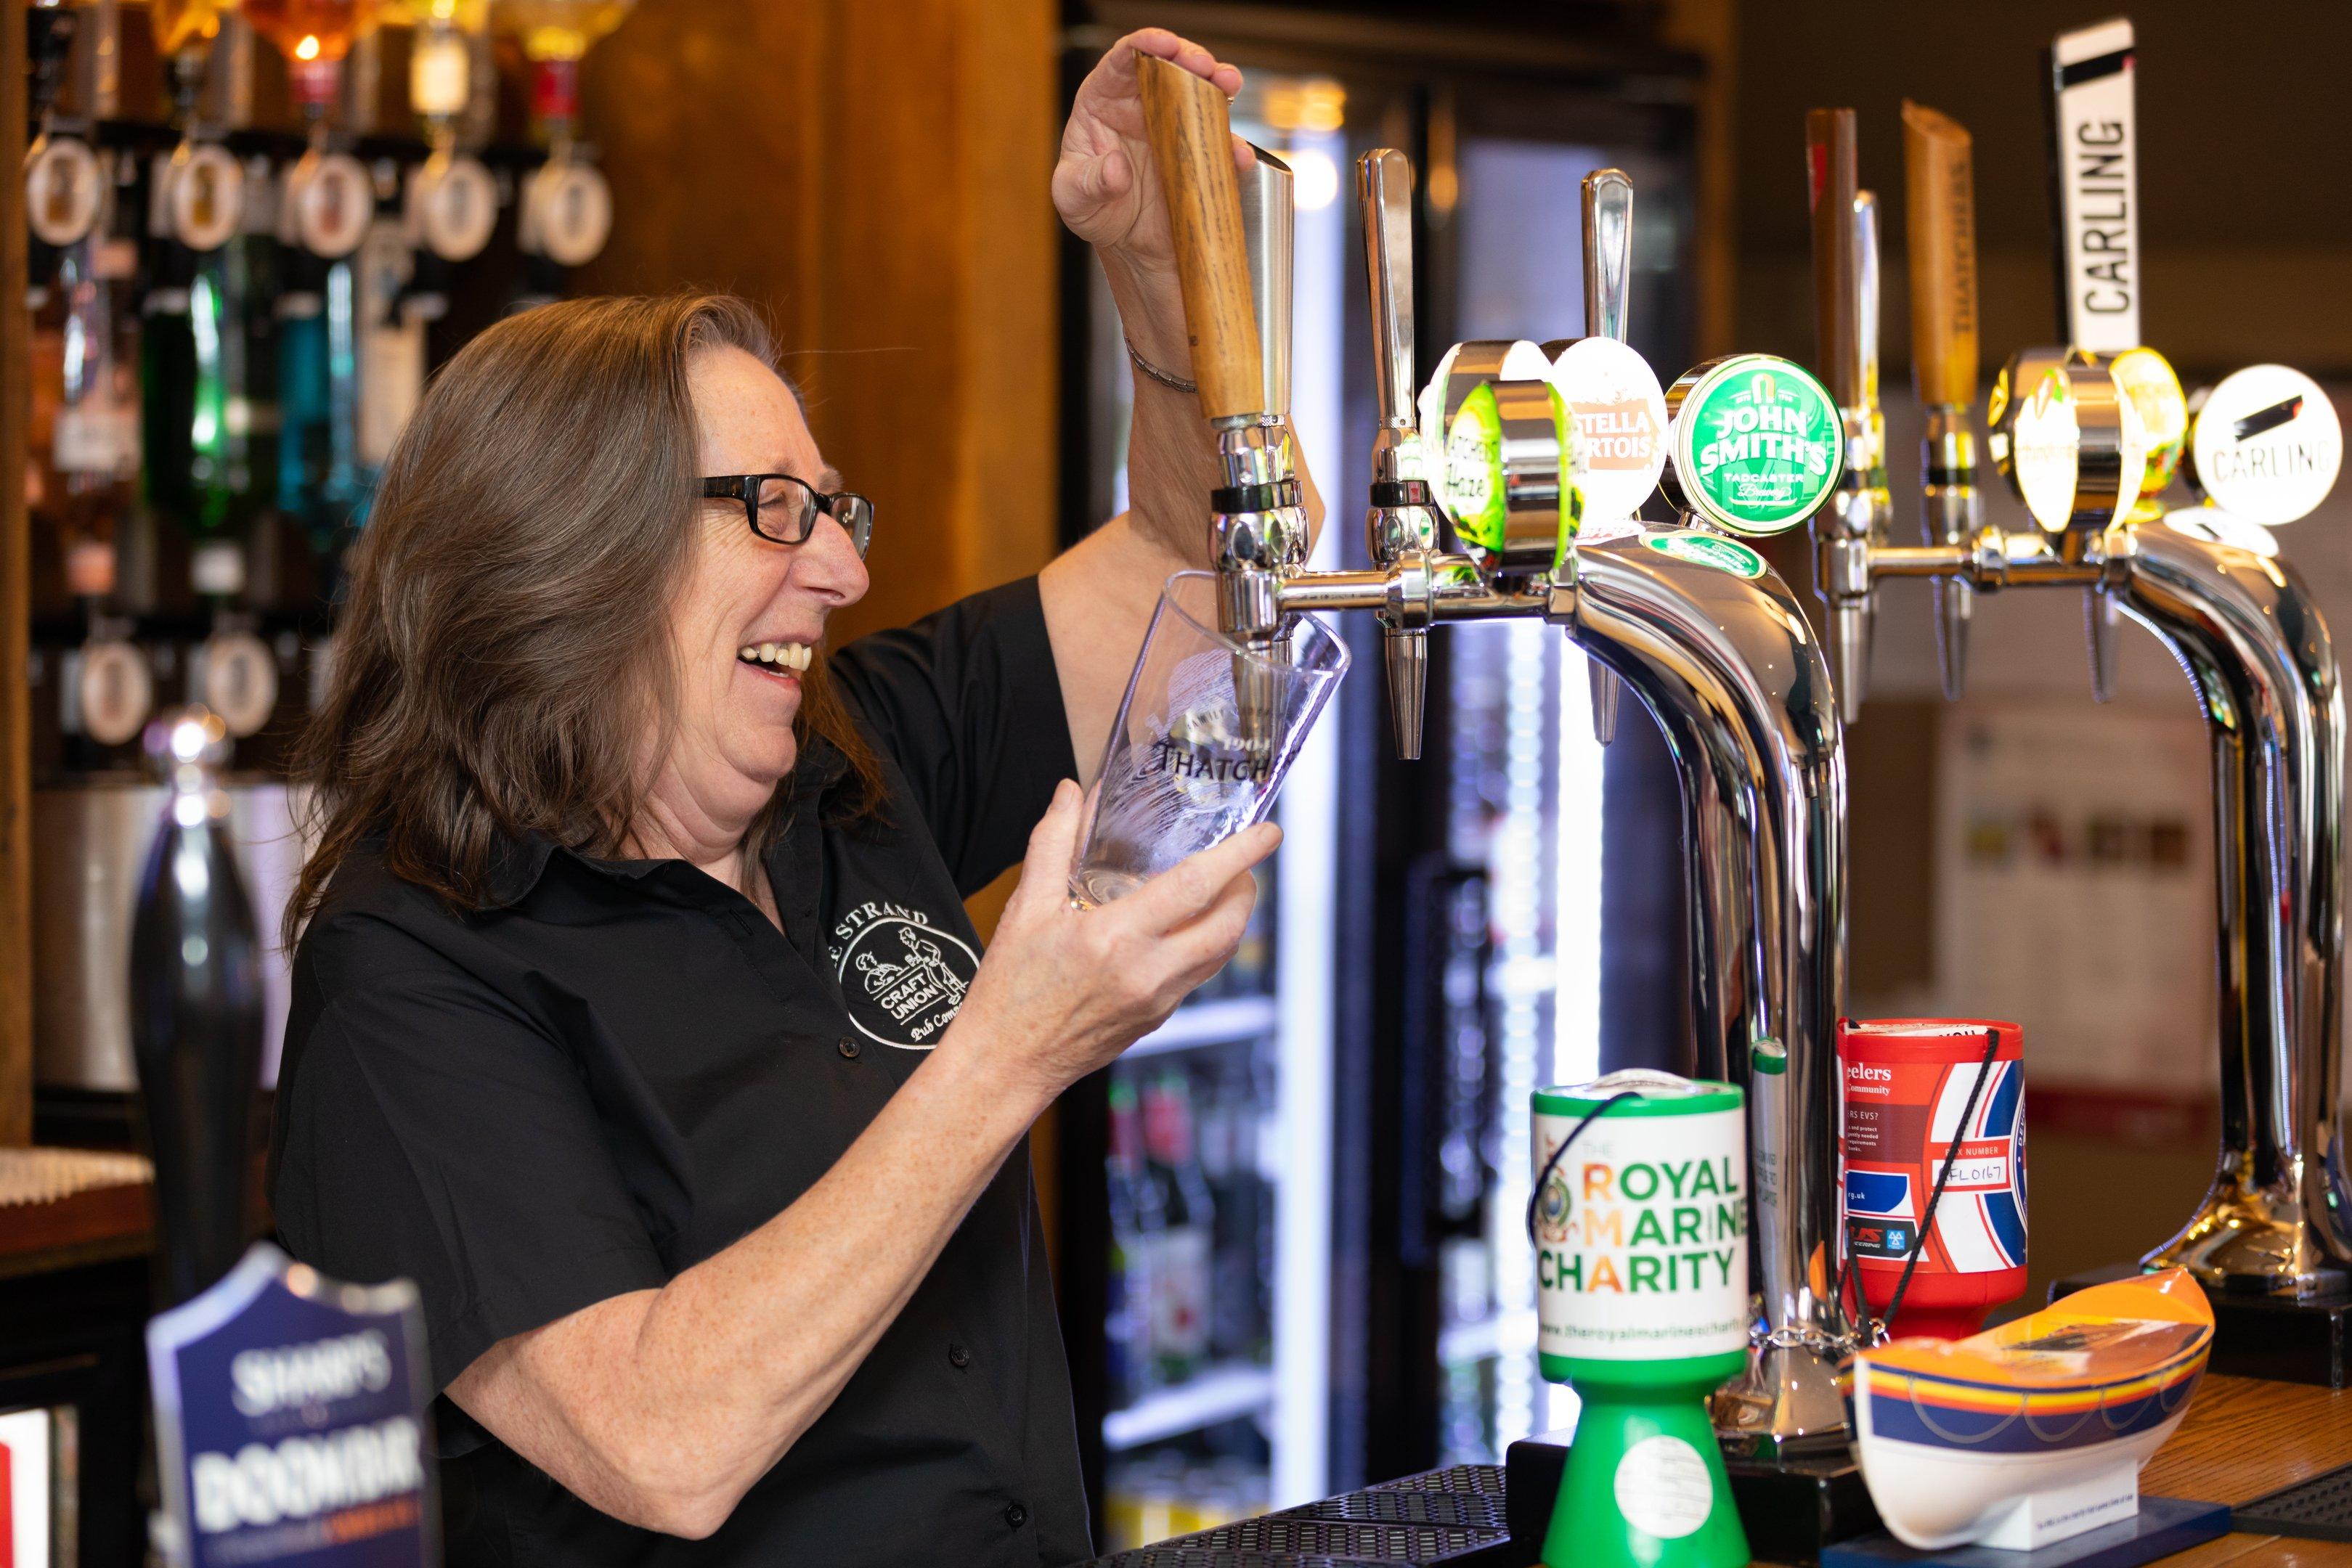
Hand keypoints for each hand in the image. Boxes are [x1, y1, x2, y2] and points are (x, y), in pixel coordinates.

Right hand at [950, 780, 1278, 1104]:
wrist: (1006, 1062)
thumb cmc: (1010, 989)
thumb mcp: (1024, 908)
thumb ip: (1052, 842)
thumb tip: (1071, 793)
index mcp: (1113, 938)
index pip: (1195, 887)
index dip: (1239, 855)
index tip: (1267, 832)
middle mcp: (1146, 973)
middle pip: (1227, 925)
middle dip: (1247, 885)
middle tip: (1245, 859)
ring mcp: (1157, 1001)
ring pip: (1219, 953)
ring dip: (1232, 917)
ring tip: (1223, 887)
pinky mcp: (1157, 1019)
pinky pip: (1198, 975)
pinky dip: (1205, 944)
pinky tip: (1187, 926)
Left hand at [1053, 30, 1248, 287]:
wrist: (1126, 244)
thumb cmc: (1093, 210)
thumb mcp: (1075, 200)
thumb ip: (1089, 183)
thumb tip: (1117, 169)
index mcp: (1104, 101)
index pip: (1122, 61)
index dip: (1144, 44)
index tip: (1164, 44)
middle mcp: (1143, 105)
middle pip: (1169, 66)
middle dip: (1189, 57)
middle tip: (1204, 65)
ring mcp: (1176, 126)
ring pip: (1201, 92)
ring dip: (1219, 83)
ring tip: (1228, 84)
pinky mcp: (1201, 153)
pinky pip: (1221, 143)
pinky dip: (1233, 146)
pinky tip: (1237, 154)